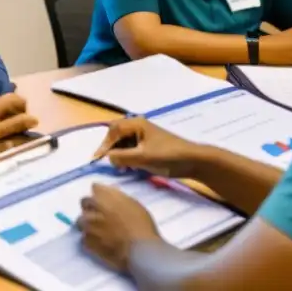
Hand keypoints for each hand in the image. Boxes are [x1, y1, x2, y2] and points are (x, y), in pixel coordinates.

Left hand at [77, 184, 161, 272]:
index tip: (105, 200)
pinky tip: (98, 243)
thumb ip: (118, 199)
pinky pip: (83, 238)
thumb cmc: (141, 225)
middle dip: (91, 207)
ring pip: (80, 220)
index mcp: (105, 196)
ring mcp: (88, 225)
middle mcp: (93, 207)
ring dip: (87, 223)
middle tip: (101, 215)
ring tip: (98, 230)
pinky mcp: (87, 242)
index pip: (95, 187)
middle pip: (84, 202)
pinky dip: (89, 239)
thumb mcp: (134, 205)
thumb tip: (111, 199)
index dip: (101, 194)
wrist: (139, 249)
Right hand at [93, 117, 210, 179]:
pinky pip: (132, 150)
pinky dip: (128, 158)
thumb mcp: (143, 157)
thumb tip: (108, 158)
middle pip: (117, 135)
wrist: (193, 161)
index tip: (98, 159)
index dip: (104, 144)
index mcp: (137, 124)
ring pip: (124, 144)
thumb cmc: (168, 156)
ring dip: (119, 155)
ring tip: (120, 168)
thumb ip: (122, 157)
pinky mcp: (149, 147)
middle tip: (107, 163)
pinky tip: (130, 168)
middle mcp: (139, 128)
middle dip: (111, 149)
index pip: (113, 131)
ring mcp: (144, 138)